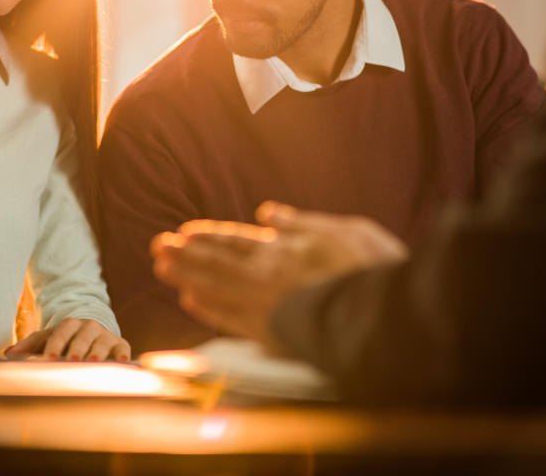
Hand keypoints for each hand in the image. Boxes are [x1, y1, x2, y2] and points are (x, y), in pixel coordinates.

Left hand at [4, 318, 130, 361]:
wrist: (90, 331)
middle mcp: (88, 326)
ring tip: (93, 364)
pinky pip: (123, 348)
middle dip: (77, 348)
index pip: (61, 332)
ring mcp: (105, 334)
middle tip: (72, 360)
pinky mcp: (119, 344)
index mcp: (69, 324)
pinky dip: (122, 355)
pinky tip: (120, 363)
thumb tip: (8, 354)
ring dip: (98, 353)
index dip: (55, 345)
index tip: (49, 358)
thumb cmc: (65, 339)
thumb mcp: (47, 338)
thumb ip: (28, 345)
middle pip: (83, 336)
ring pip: (103, 342)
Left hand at [150, 202, 407, 342]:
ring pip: (215, 288)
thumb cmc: (373, 267)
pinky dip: (208, 309)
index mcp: (284, 249)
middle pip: (217, 263)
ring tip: (162, 269)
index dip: (208, 237)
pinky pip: (230, 318)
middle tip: (157, 247)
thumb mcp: (343, 229)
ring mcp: (266, 306)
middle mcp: (268, 276)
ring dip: (186, 277)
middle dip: (186, 255)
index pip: (236, 240)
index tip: (183, 233)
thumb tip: (266, 213)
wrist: (388, 317)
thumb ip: (299, 224)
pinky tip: (189, 302)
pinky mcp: (272, 333)